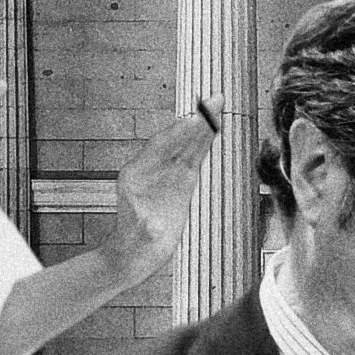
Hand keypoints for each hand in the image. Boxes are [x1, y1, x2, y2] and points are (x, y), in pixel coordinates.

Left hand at [96, 96, 220, 287]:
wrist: (136, 255)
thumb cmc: (137, 247)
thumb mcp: (141, 239)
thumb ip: (148, 229)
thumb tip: (152, 226)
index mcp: (135, 175)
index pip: (160, 147)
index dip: (179, 132)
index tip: (195, 118)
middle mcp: (149, 168)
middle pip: (176, 138)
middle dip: (195, 120)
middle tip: (214, 99)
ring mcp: (165, 173)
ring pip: (186, 144)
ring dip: (202, 125)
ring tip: (218, 104)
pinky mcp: (179, 181)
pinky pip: (193, 157)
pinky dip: (204, 142)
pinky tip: (213, 128)